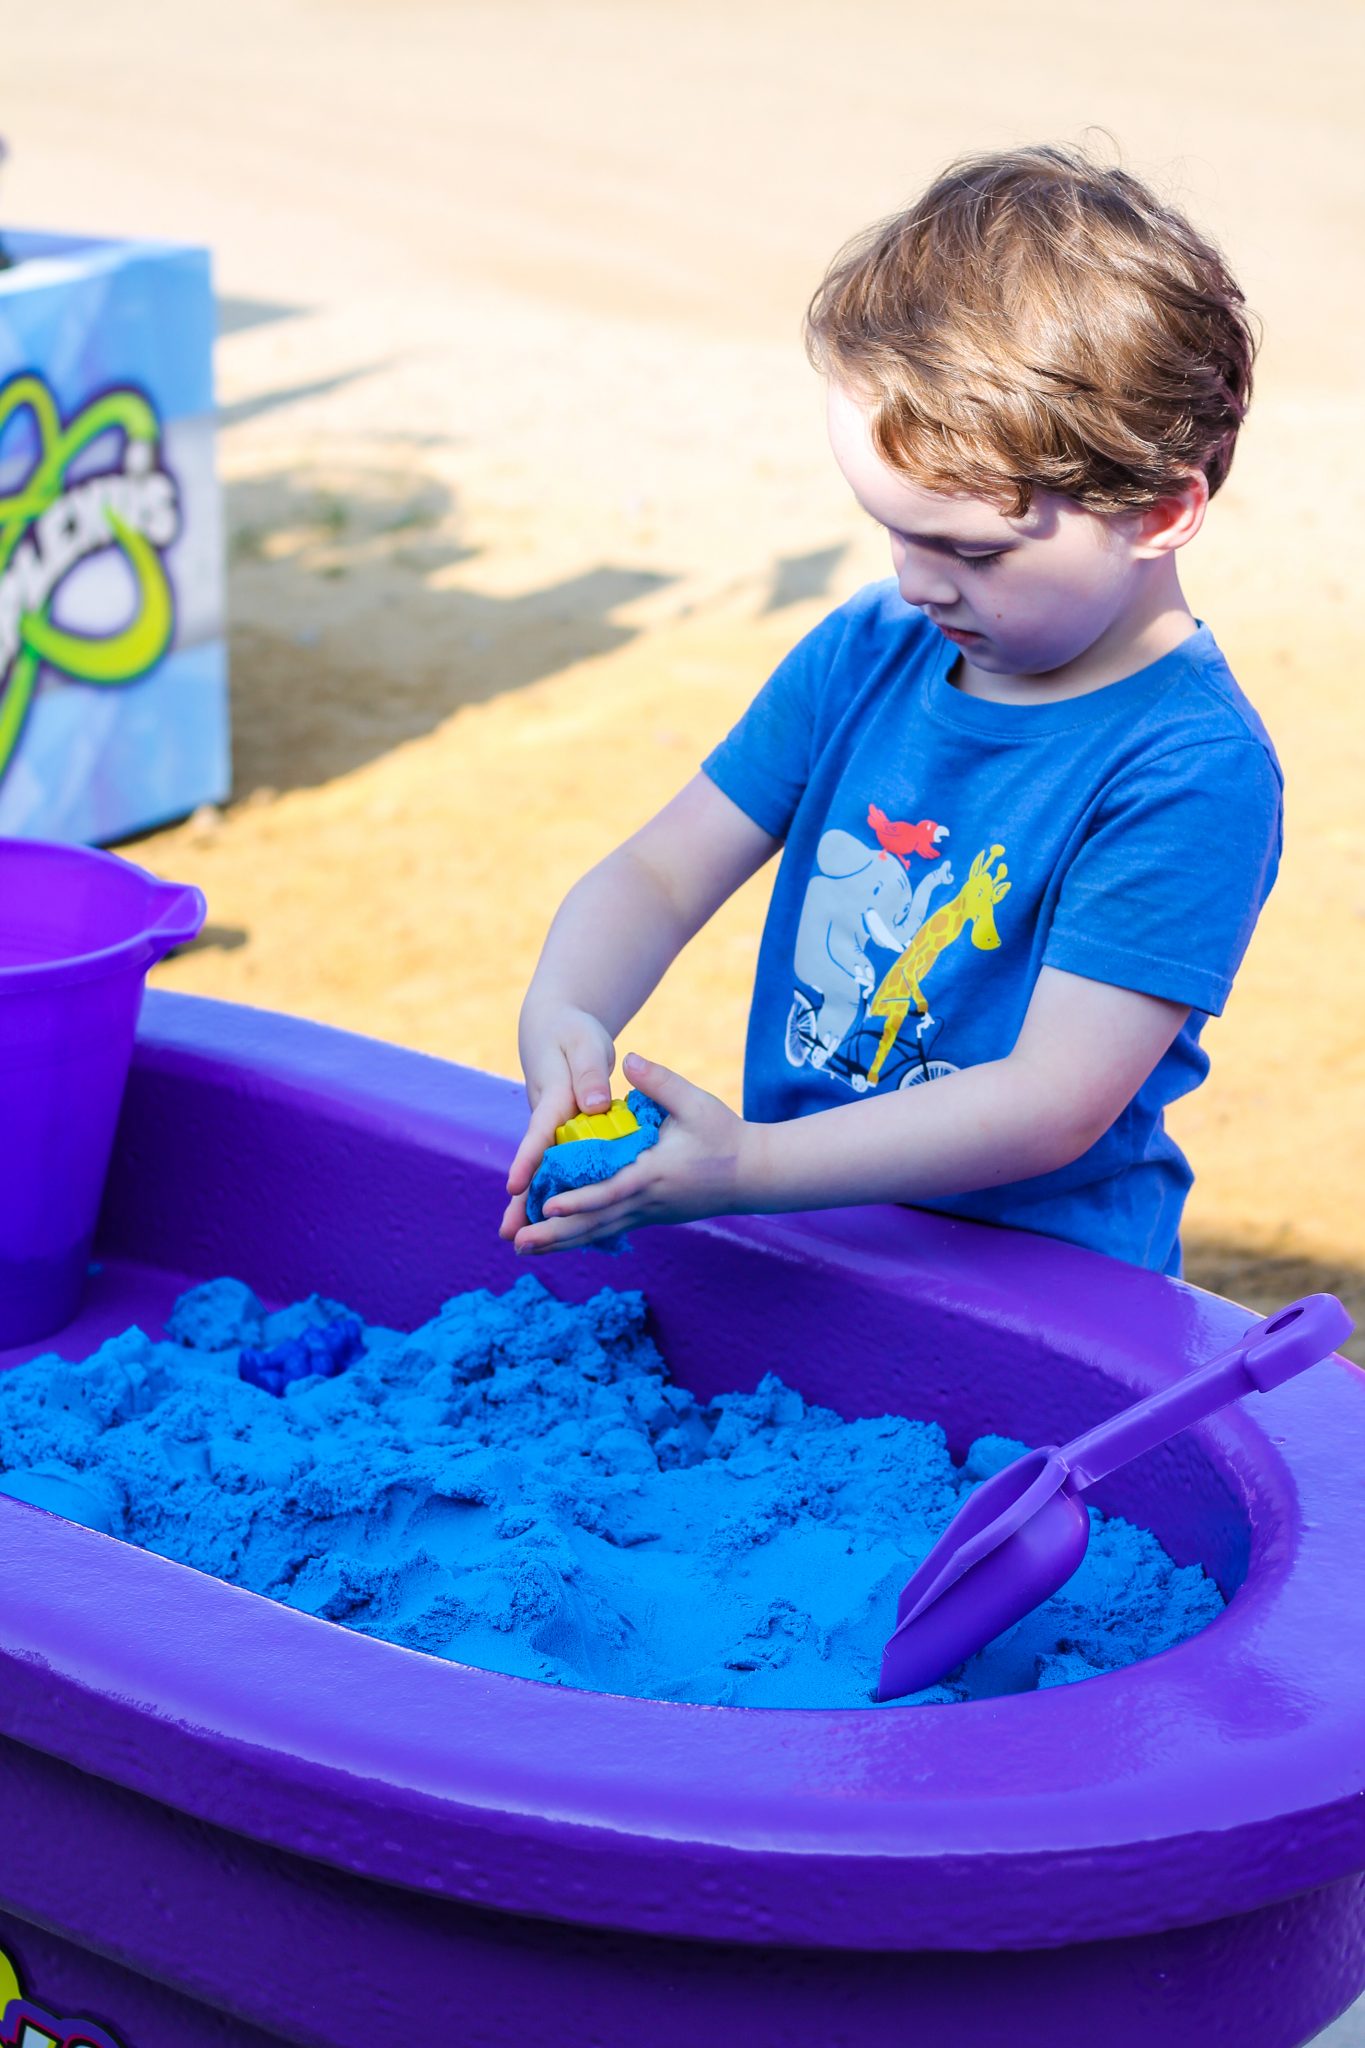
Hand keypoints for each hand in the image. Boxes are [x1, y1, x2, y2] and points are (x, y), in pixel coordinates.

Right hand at [500, 1003, 616, 1239]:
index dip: (528, 1160)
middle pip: (533, 1163)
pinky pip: (556, 1168)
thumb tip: (597, 1104)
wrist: (555, 1029)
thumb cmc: (573, 1033)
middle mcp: (546, 1119)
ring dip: (531, 1204)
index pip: (539, 1132)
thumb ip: (589, 1072)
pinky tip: (556, 1225)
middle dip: (521, 1199)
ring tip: (518, 1241)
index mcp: (553, 1098)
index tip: (515, 1186)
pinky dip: (552, 1193)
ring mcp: (550, 1130)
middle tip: (508, 1233)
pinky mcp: (559, 1135)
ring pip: (542, 1171)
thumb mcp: (584, 1043)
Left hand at [511, 1052, 752, 1254]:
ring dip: (560, 1242)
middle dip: (554, 1233)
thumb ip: (660, 1081)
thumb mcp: (696, 1102)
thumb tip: (628, 1058)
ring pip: (597, 1232)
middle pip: (594, 1223)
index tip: (546, 1205)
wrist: (753, 1175)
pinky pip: (607, 1230)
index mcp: (653, 1174)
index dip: (577, 1201)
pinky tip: (554, 1243)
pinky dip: (579, 1237)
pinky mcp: (648, 1217)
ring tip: (522, 1248)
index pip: (609, 1191)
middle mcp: (646, 1201)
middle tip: (516, 1242)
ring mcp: (647, 1214)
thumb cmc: (725, 1136)